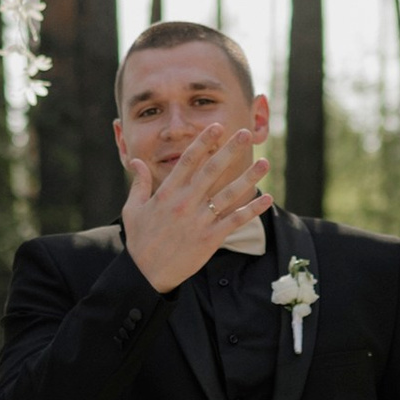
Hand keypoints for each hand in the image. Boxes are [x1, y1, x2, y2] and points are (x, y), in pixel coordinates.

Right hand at [120, 114, 267, 293]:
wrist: (145, 273)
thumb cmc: (140, 240)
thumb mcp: (133, 209)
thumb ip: (139, 183)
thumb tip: (136, 161)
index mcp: (167, 193)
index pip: (188, 160)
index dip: (204, 142)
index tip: (216, 126)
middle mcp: (186, 203)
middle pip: (212, 170)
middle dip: (230, 150)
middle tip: (246, 133)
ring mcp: (200, 220)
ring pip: (228, 194)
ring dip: (248, 177)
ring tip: (264, 163)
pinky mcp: (210, 238)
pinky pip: (235, 221)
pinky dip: (252, 210)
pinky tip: (266, 198)